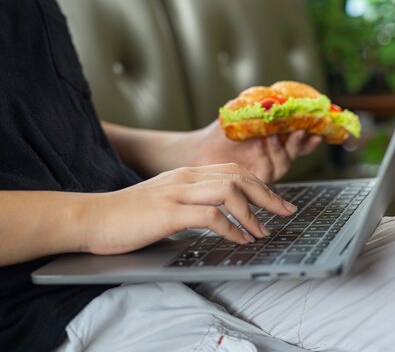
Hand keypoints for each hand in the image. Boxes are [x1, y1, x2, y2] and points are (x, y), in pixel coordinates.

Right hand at [81, 164, 297, 255]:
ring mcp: (178, 192)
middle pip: (239, 176)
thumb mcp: (167, 200)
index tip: (279, 201)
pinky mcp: (169, 212)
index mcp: (188, 173)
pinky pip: (211, 216)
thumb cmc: (129, 214)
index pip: (235, 171)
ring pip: (230, 191)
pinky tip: (240, 240)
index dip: (262, 185)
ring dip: (253, 213)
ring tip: (263, 232)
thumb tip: (224, 215)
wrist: (92, 218)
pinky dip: (232, 228)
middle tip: (287, 211)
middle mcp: (186, 177)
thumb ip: (194, 200)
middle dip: (268, 195)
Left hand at [157, 121, 321, 182]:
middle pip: (295, 154)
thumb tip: (276, 95)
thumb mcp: (243, 114)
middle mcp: (271, 158)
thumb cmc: (220, 132)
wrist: (199, 148)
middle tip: (300, 131)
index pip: (299, 143)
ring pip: (283, 165)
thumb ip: (260, 106)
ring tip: (271, 136)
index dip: (310, 139)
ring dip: (280, 149)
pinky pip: (266, 173)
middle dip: (300, 143)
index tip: (318, 131)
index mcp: (274, 142)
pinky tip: (261, 145)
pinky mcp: (251, 182)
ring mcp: (262, 170)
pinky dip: (266, 158)